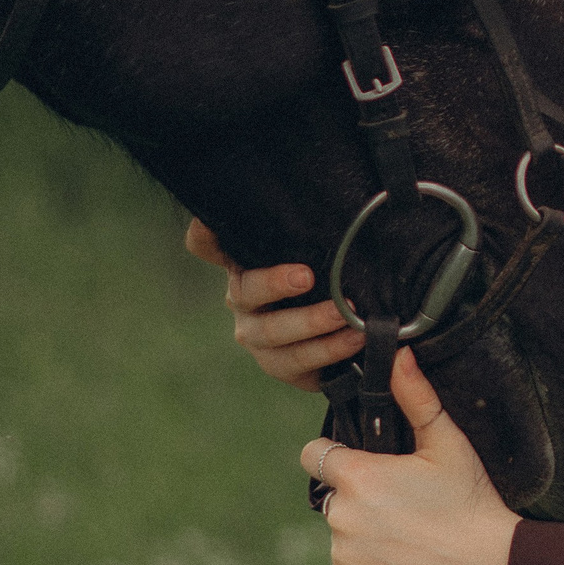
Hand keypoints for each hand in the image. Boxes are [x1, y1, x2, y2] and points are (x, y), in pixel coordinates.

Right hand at [185, 217, 363, 391]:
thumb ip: (315, 228)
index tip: (210, 225)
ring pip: (272, 334)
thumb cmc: (335, 276)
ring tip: (348, 314)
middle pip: (243, 291)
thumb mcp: (328, 248)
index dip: (206, 236)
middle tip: (306, 276)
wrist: (357, 331)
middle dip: (274, 284)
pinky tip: (355, 338)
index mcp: (246, 264)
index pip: (209, 245)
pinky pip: (298, 363)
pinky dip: (329, 351)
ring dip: (312, 323)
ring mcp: (260, 337)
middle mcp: (244, 300)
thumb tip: (325, 197)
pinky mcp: (283, 367)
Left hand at [302, 349, 519, 564]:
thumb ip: (416, 397)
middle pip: (333, 498)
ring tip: (408, 536)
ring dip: (362, 535)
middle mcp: (342, 517)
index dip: (335, 456)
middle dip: (357, 498)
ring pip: (341, 537)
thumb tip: (399, 355)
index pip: (315, 456)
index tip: (362, 464)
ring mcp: (344, 557)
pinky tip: (402, 563)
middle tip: (403, 506)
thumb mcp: (447, 443)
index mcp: (359, 476)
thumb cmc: (471, 500)